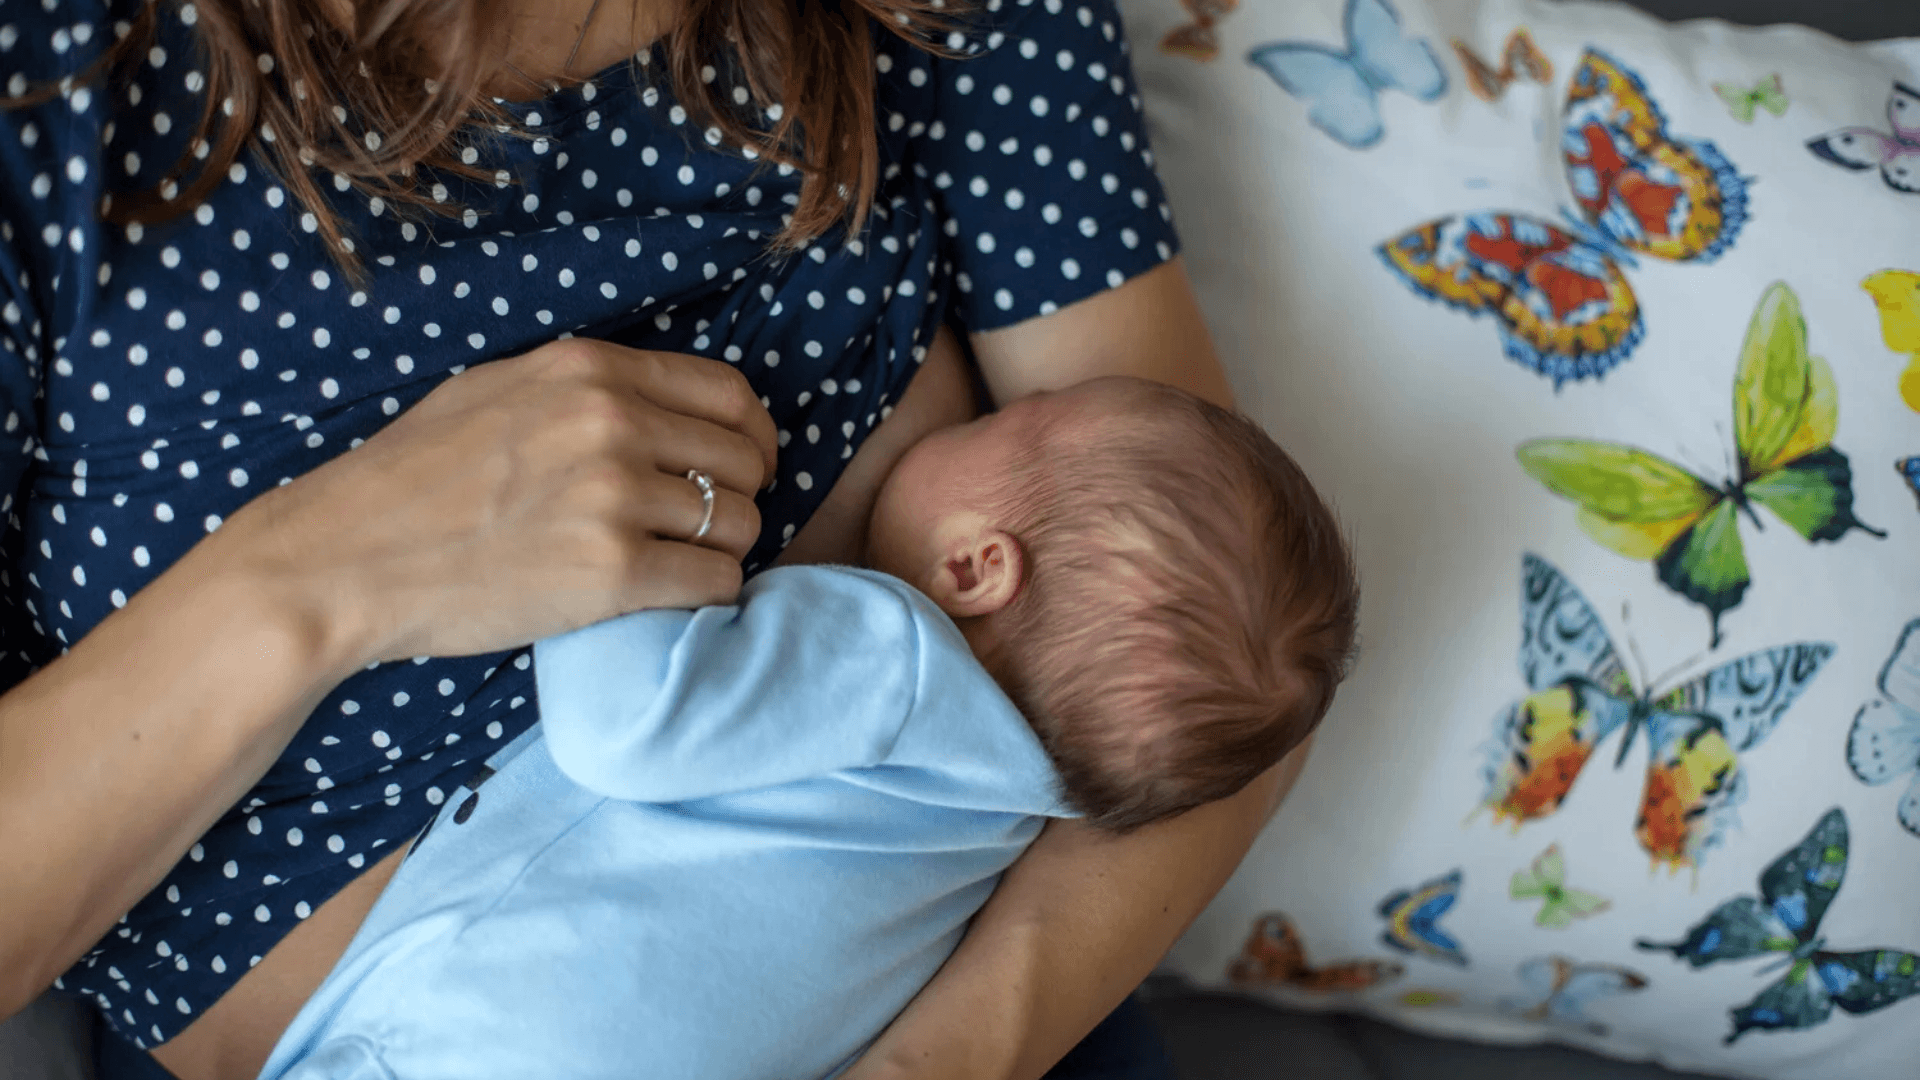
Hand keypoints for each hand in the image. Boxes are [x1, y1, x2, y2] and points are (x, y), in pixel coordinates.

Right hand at [209, 340, 775, 674]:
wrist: (343, 558)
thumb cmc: (413, 479)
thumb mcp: (499, 389)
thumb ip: (586, 389)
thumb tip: (664, 406)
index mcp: (590, 371)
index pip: (730, 395)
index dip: (750, 437)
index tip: (741, 467)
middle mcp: (611, 423)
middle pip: (745, 461)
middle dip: (736, 497)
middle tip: (699, 527)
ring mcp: (614, 497)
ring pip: (739, 524)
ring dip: (719, 551)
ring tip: (673, 564)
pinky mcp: (612, 572)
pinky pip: (716, 582)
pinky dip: (704, 595)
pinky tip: (664, 596)